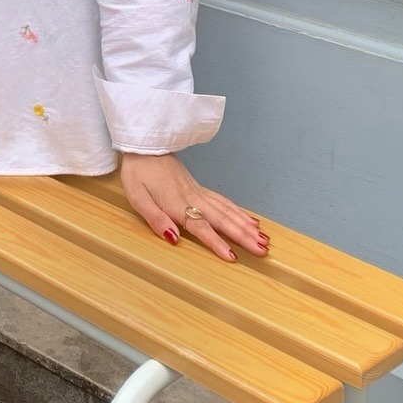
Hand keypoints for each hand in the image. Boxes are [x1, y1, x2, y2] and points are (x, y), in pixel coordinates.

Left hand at [119, 152, 268, 261]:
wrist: (145, 145)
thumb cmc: (138, 173)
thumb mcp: (138, 197)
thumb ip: (155, 219)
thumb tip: (173, 238)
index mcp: (177, 204)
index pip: (201, 228)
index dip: (217, 243)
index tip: (233, 257)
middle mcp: (193, 198)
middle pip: (222, 220)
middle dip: (244, 237)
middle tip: (263, 251)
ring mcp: (198, 192)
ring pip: (228, 211)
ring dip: (246, 226)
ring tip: (264, 239)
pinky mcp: (199, 188)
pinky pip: (224, 202)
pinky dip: (239, 212)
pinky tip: (250, 220)